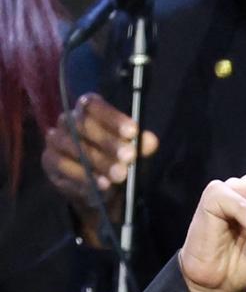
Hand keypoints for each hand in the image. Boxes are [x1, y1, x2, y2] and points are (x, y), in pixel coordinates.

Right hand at [42, 93, 156, 234]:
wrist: (99, 186)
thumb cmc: (115, 158)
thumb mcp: (131, 151)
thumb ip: (140, 145)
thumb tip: (150, 141)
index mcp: (88, 110)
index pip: (94, 105)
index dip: (112, 117)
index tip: (132, 132)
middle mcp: (68, 120)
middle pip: (83, 125)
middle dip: (108, 142)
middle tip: (128, 157)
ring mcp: (55, 140)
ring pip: (73, 147)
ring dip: (98, 162)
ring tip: (119, 175)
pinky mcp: (49, 161)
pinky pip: (63, 168)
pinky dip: (84, 178)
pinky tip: (101, 185)